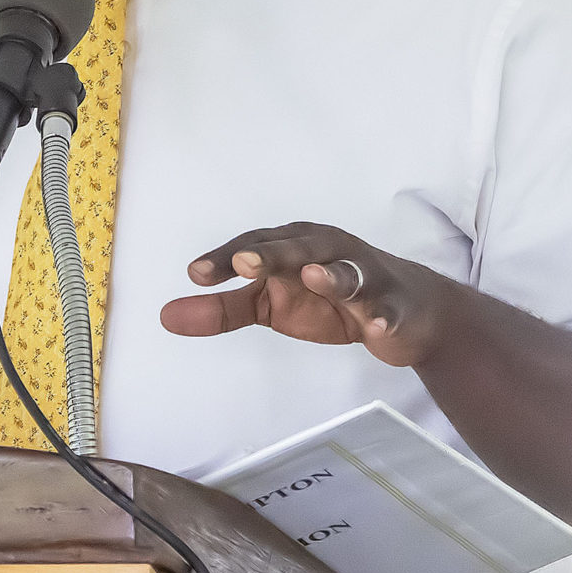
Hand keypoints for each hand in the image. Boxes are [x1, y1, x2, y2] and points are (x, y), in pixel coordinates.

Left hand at [158, 222, 451, 367]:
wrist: (406, 314)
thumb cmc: (329, 298)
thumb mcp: (271, 306)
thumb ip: (222, 310)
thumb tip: (165, 316)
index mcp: (293, 245)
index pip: (254, 246)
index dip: (226, 259)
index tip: (196, 275)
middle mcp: (328, 251)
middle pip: (298, 248)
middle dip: (273, 253)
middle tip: (245, 263)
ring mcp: (365, 276)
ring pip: (349, 271)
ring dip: (333, 274)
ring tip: (314, 278)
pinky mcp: (394, 305)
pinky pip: (388, 310)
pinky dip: (383, 315)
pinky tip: (376, 327)